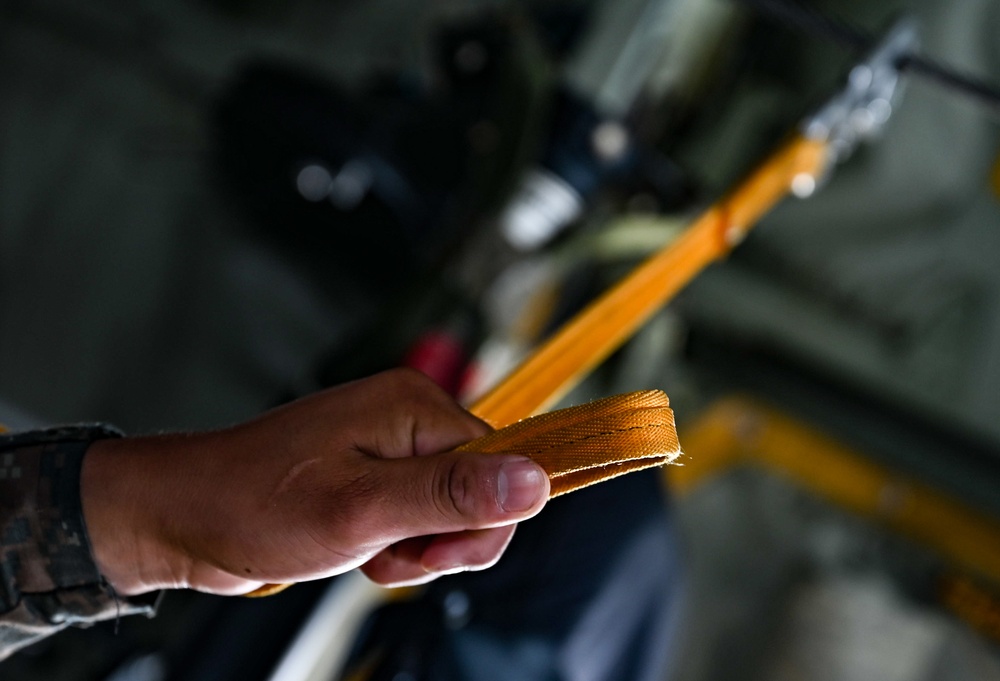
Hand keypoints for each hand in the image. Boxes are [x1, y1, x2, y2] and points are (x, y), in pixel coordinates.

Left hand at [80, 369, 548, 595]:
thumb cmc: (257, 506)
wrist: (184, 517)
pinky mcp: (374, 474)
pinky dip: (398, 546)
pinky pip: (417, 518)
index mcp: (414, 406)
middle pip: (480, 492)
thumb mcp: (361, 509)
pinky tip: (360, 550)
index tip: (427, 551)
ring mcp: (390, 447)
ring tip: (366, 551)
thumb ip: (450, 494)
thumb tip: (536, 479)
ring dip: (417, 549)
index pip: (502, 467)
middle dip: (443, 541)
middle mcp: (409, 418)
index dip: (477, 523)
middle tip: (388, 553)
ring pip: (450, 513)